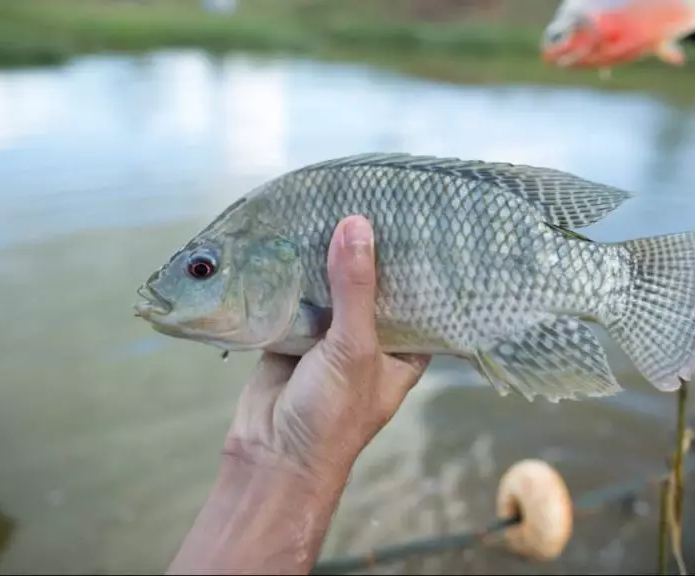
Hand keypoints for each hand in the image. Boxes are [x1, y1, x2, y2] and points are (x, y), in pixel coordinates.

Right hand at [223, 214, 430, 475]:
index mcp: (403, 349)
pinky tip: (294, 235)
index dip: (421, 263)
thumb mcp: (353, 348)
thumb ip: (355, 288)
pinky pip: (297, 296)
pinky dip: (294, 274)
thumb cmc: (331, 415)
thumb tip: (357, 225)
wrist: (270, 456)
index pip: (421, 297)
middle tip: (373, 196)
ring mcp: (331, 337)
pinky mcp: (294, 335)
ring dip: (328, 258)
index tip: (423, 218)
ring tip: (334, 202)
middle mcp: (371, 340)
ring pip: (333, 288)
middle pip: (373, 286)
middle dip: (368, 252)